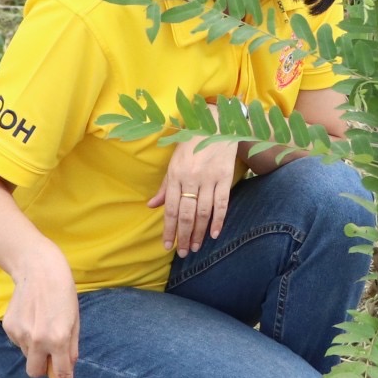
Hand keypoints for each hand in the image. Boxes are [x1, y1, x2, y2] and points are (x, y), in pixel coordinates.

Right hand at [5, 259, 80, 377]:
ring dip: (35, 348)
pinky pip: (18, 342)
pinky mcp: (9, 327)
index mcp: (60, 339)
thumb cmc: (62, 294)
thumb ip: (70, 349)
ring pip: (27, 356)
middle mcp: (39, 340)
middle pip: (36, 373)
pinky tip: (30, 317)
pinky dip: (25, 336)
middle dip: (43, 368)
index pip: (62, 377)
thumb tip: (65, 370)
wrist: (38, 269)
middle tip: (49, 349)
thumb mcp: (75, 321)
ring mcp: (21, 334)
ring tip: (40, 322)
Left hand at [148, 137, 241, 256]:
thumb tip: (152, 206)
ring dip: (198, 232)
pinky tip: (215, 234)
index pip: (170, 208)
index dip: (168, 229)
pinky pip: (222, 203)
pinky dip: (219, 220)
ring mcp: (209, 178)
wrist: (215, 125)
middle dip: (183, 236)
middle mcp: (191, 178)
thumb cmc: (191, 144)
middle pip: (186, 214)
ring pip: (203, 212)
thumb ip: (165, 186)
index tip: (167, 246)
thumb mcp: (173, 162)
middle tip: (182, 253)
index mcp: (175, 174)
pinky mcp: (225, 177)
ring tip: (195, 247)